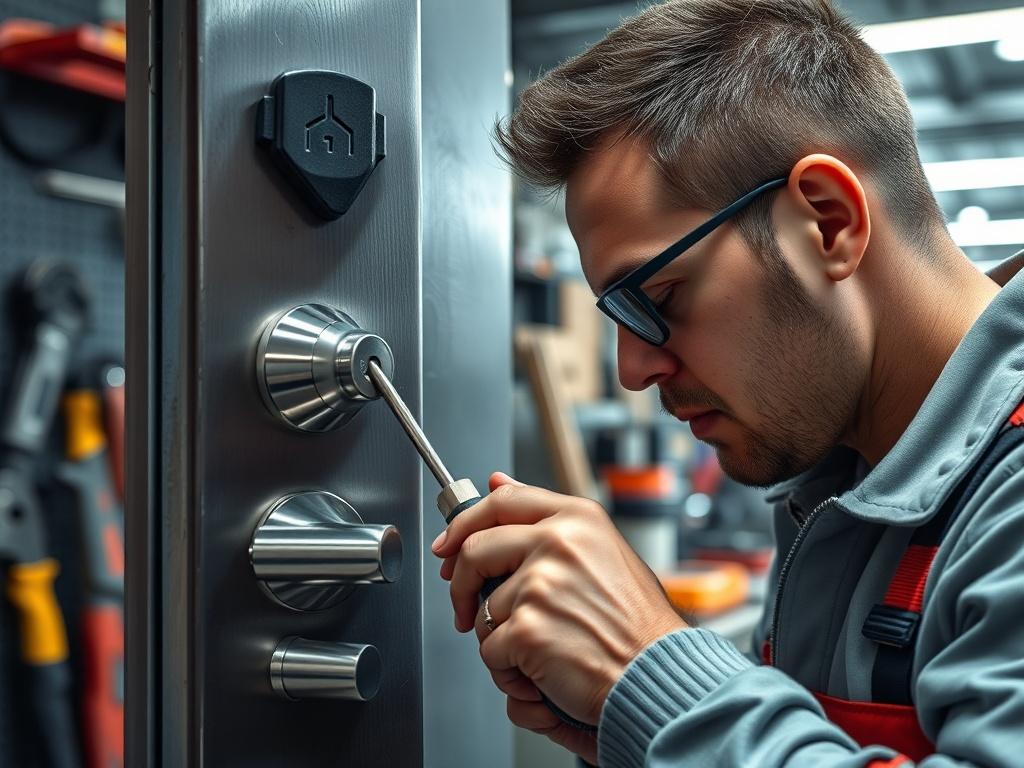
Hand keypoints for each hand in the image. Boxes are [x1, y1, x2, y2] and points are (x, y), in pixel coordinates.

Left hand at [431, 472, 687, 761]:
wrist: (658, 674)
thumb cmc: (636, 622)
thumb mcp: (601, 550)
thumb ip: (548, 518)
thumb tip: (495, 481)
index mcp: (577, 518)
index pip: (502, 502)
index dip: (465, 524)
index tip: (448, 546)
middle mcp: (557, 542)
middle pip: (475, 549)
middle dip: (460, 585)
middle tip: (465, 609)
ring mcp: (540, 584)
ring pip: (482, 609)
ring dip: (499, 639)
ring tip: (539, 652)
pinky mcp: (527, 628)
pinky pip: (491, 650)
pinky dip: (509, 671)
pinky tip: (541, 674)